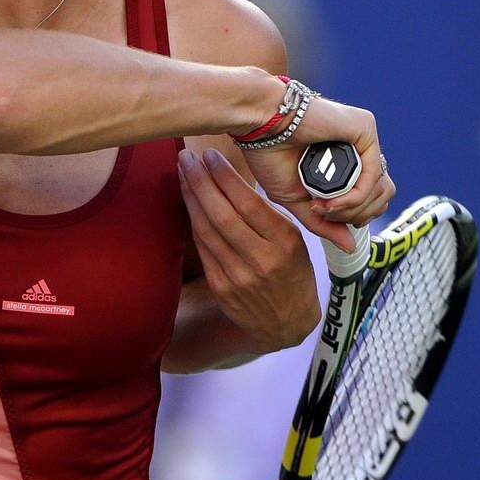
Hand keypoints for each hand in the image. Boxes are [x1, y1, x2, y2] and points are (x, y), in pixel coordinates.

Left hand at [177, 147, 320, 351]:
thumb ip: (268, 216)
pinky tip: (188, 202)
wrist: (287, 324)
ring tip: (183, 172)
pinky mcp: (220, 287)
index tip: (210, 155)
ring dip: (191, 198)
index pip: (248, 204)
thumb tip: (232, 180)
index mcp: (284, 242)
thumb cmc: (294, 274)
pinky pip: (202, 248)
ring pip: (206, 229)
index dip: (225, 177)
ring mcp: (237, 276)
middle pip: (222, 214)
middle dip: (201, 181)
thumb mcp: (296, 242)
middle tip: (187, 157)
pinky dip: (193, 221)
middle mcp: (260, 259)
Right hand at [239, 95, 394, 247]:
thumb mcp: (297, 200)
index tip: (326, 216)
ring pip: (381, 188)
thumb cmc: (270, 155)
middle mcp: (359, 149)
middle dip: (357, 215)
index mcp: (346, 162)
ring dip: (354, 208)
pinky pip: (373, 174)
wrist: (259, 125)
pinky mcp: (364, 128)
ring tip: (326, 208)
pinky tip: (332, 200)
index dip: (354, 216)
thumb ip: (324, 223)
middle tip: (327, 214)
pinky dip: (355, 195)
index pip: (372, 199)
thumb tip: (351, 247)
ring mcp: (364, 137)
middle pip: (382, 196)